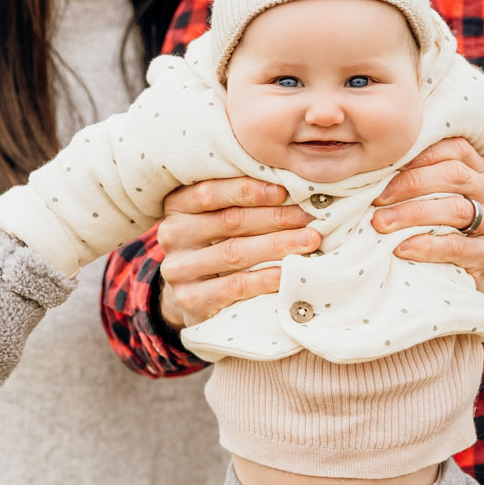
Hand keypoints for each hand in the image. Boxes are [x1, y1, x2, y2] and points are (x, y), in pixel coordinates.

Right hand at [154, 177, 318, 328]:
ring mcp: (179, 269)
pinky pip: (235, 285)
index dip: (248, 190)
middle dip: (275, 217)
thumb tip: (293, 186)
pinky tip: (288, 272)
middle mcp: (173, 234)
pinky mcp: (191, 299)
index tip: (284, 190)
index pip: (211, 192)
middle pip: (229, 221)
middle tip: (309, 216)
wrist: (191, 296)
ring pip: (235, 252)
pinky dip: (266, 278)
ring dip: (277, 244)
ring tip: (310, 240)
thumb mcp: (217, 217)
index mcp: (178, 206)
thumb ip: (242, 201)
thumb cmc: (216, 245)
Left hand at [372, 138, 483, 292]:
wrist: (458, 281)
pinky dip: (426, 245)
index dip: (421, 154)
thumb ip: (415, 181)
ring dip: (413, 214)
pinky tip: (402, 247)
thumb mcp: (427, 201)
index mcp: (478, 171)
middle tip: (378, 200)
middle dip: (411, 184)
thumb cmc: (435, 233)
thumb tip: (375, 167)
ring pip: (457, 208)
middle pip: (455, 174)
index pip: (455, 148)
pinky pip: (457, 245)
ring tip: (382, 223)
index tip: (386, 167)